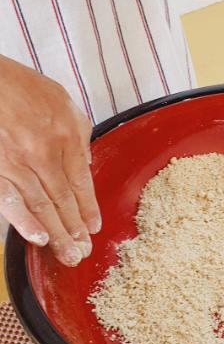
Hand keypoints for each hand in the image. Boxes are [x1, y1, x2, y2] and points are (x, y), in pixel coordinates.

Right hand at [0, 55, 100, 265]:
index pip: (81, 182)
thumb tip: (86, 163)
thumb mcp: (63, 103)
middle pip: (64, 200)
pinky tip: (37, 239)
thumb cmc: (23, 88)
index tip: (94, 227)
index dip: (89, 208)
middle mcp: (44, 155)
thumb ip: (80, 133)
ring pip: (41, 206)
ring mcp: (17, 164)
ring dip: (56, 233)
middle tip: (82, 252)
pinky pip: (10, 200)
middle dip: (74, 229)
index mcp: (65, 138)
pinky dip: (24, 222)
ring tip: (66, 254)